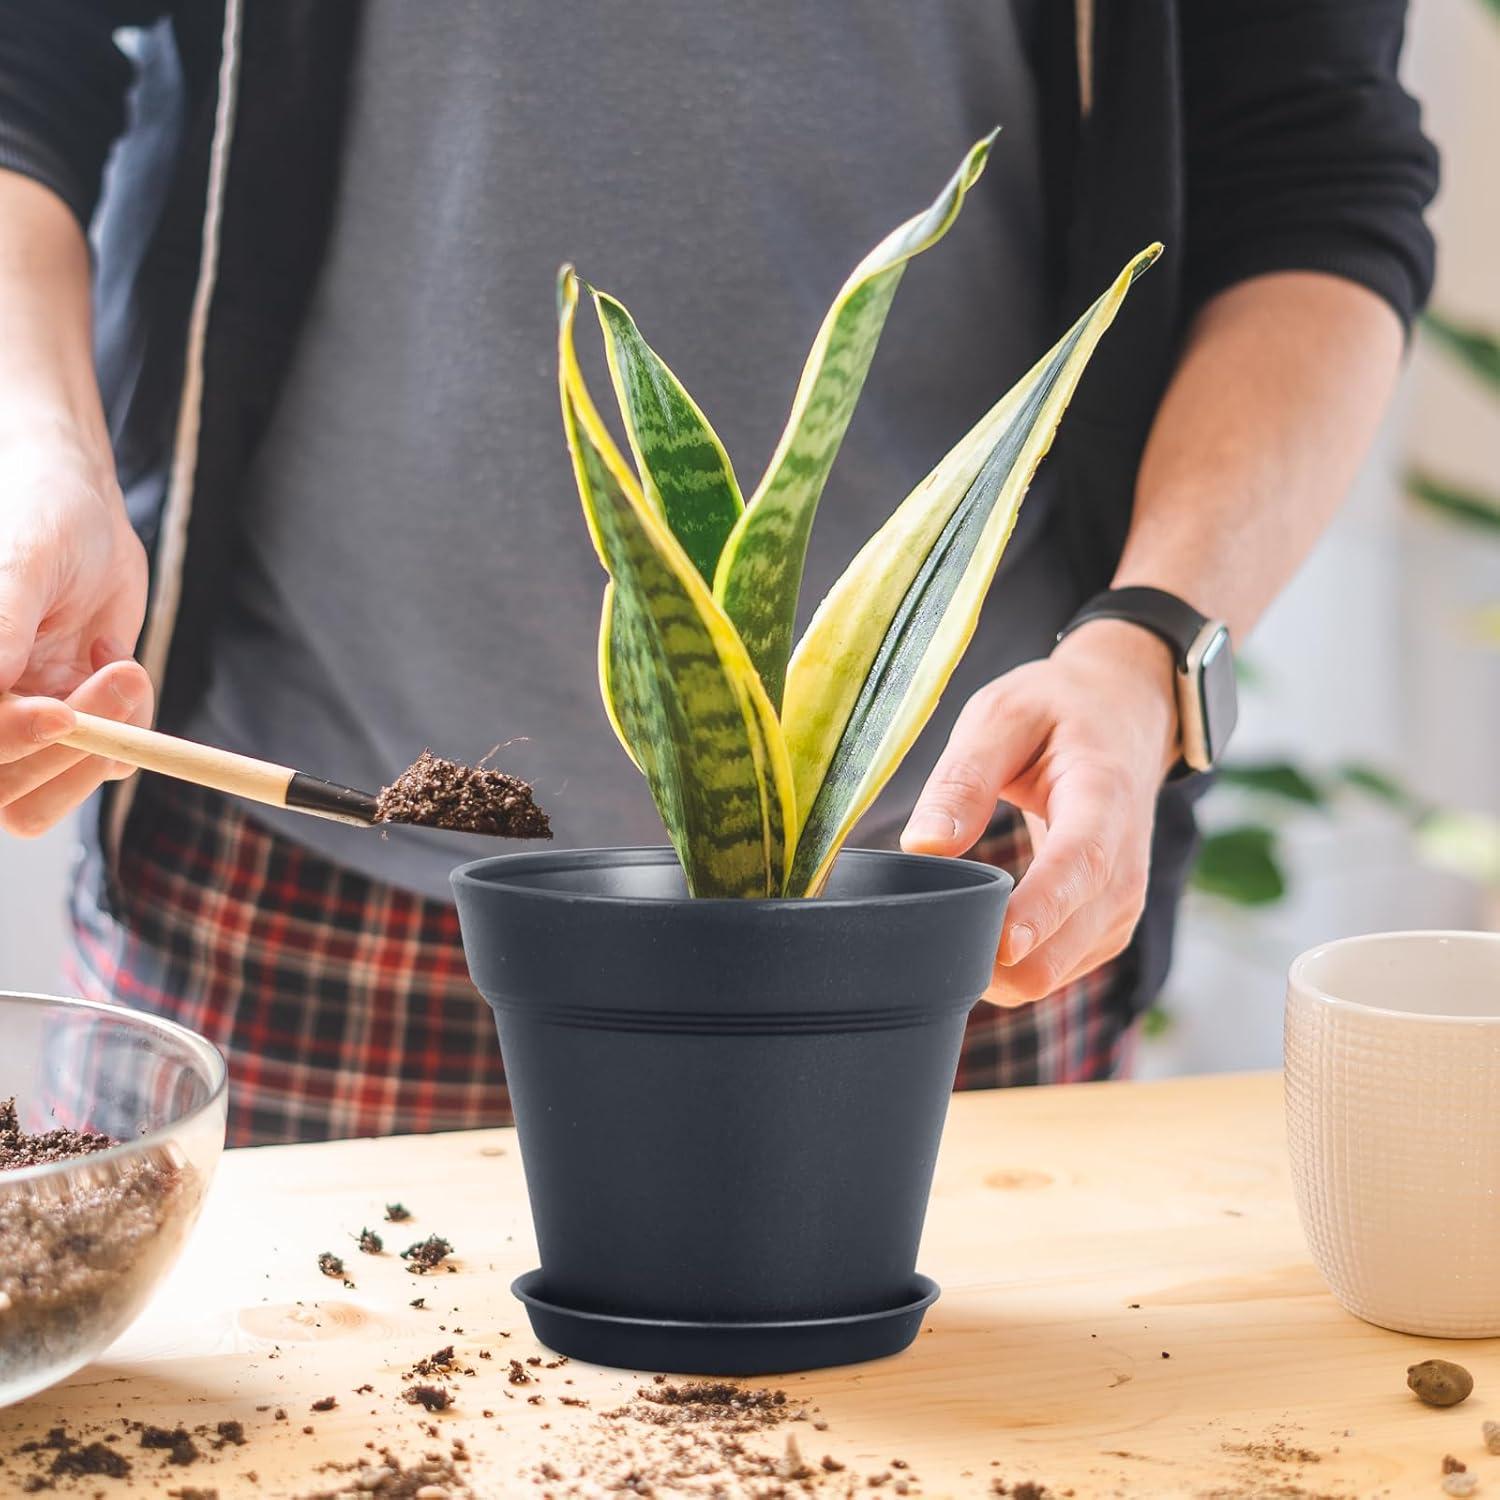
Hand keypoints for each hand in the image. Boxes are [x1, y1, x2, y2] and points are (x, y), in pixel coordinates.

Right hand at [0, 430, 152, 835]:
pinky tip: (114, 653)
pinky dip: (130, 721)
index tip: (63, 713)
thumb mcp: (22, 564)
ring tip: (126, 662)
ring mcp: (23, 728)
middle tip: (124, 672)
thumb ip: (3, 625)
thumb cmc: (40, 521)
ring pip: (54, 790)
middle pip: (8, 793)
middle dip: (72, 747)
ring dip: (106, 738)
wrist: (86, 514)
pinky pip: (108, 760)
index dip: (11, 739)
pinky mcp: (75, 727)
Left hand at [902, 620, 1178, 1005]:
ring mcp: (1120, 905)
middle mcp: (1126, 865)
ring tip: (940, 927)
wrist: (1122, 718)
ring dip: (994, 968)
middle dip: (994, 957)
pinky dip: (1008, 968)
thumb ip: (963, 780)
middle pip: (1067, 940)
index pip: (1082, 865)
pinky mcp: (1105, 929)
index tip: (1001, 944)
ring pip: (1054, 972)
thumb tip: (923, 847)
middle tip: (922, 934)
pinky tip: (970, 934)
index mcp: (1104, 799)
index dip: (1042, 910)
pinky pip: (1052, 973)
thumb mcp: (1002, 716)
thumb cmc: (1055, 712)